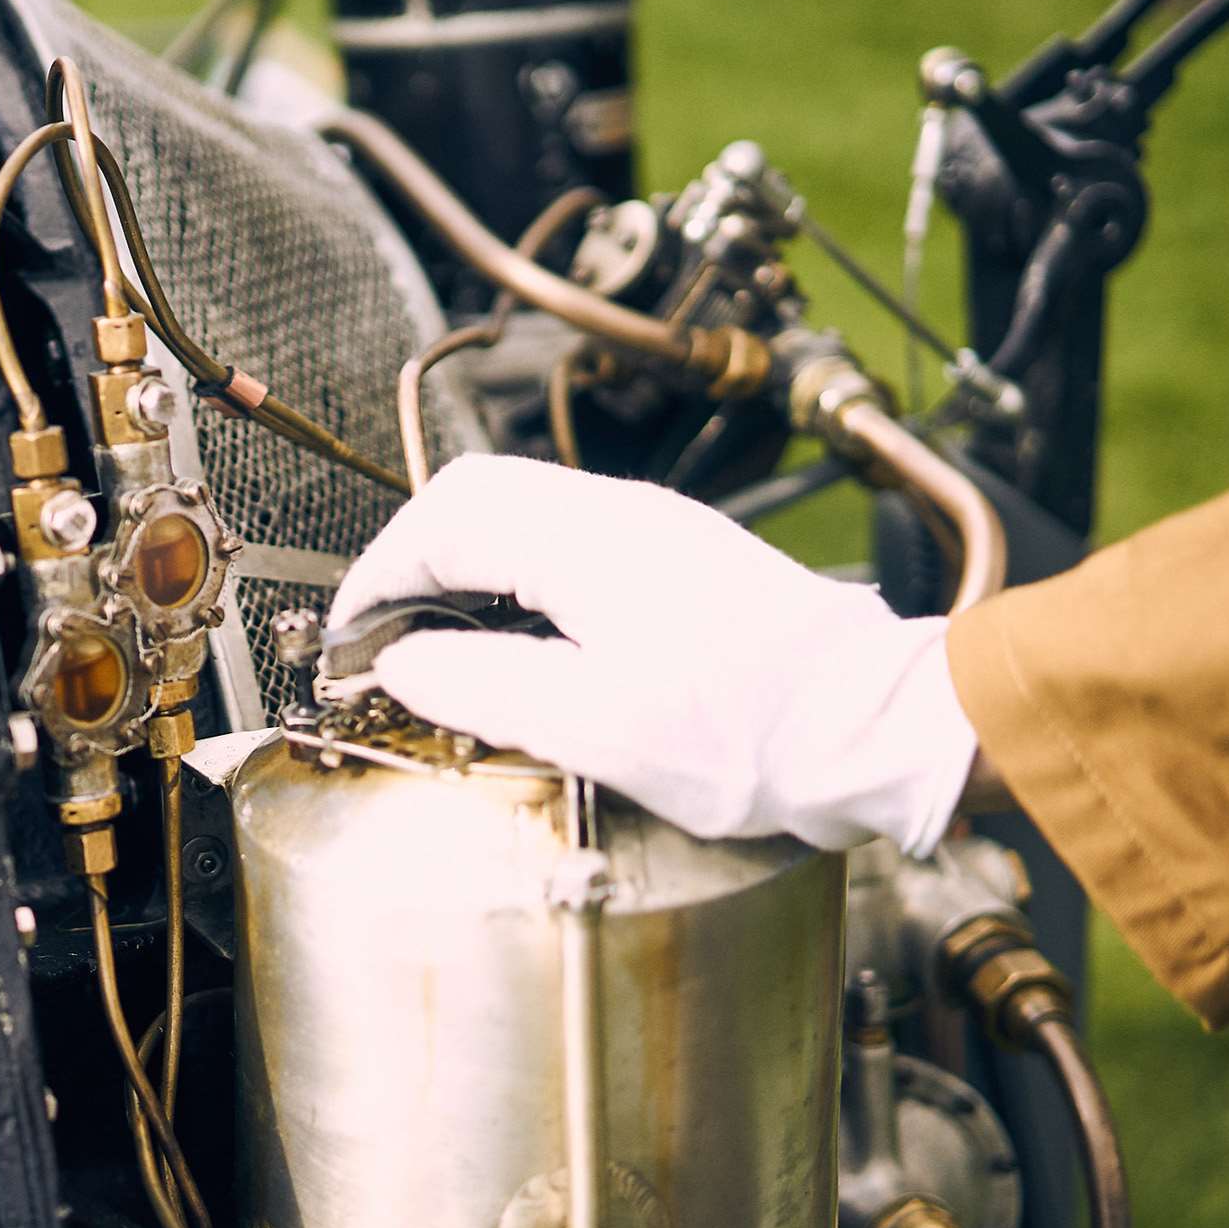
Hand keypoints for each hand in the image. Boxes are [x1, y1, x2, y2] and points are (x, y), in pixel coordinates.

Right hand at [326, 455, 979, 853]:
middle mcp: (618, 515)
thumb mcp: (594, 725)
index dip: (377, 577)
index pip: (440, 522)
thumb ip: (482, 687)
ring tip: (437, 636)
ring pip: (521, 512)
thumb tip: (405, 668)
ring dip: (462, 562)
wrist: (879, 728)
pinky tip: (518, 637)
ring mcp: (654, 532)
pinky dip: (513, 575)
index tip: (349, 634)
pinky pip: (566, 539)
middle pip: (474, 495)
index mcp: (584, 540)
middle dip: (410, 555)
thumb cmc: (755, 733)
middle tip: (381, 628)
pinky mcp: (681, 562)